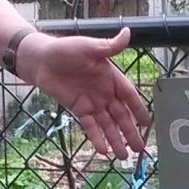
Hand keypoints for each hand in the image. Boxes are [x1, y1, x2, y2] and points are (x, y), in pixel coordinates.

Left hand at [15, 28, 150, 157]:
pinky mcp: (78, 109)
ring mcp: (92, 102)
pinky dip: (97, 137)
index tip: (148, 124)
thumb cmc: (65, 49)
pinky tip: (103, 150)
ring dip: (116, 139)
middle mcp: (104, 91)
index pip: (129, 96)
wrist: (40, 60)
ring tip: (123, 157)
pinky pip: (90, 126)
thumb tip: (127, 32)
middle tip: (140, 148)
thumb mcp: (89, 47)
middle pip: (121, 115)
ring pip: (107, 124)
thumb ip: (109, 46)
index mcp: (111, 76)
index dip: (138, 109)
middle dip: (130, 132)